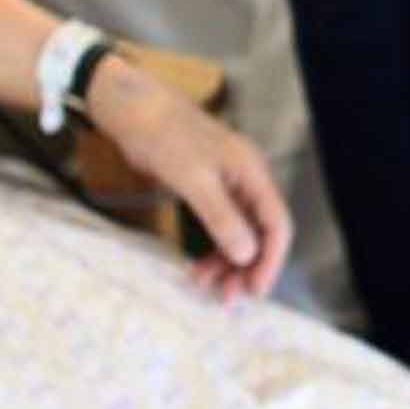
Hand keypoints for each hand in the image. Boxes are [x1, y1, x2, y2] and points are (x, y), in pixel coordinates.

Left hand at [87, 54, 292, 301]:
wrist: (132, 110)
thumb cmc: (165, 137)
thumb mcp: (194, 180)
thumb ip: (222, 218)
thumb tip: (247, 255)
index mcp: (252, 173)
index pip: (277, 223)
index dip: (271, 259)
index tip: (255, 290)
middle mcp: (246, 181)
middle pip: (259, 233)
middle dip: (246, 267)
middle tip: (227, 298)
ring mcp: (226, 186)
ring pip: (237, 234)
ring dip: (226, 263)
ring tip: (206, 286)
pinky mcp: (204, 190)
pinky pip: (218, 227)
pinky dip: (211, 249)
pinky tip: (197, 268)